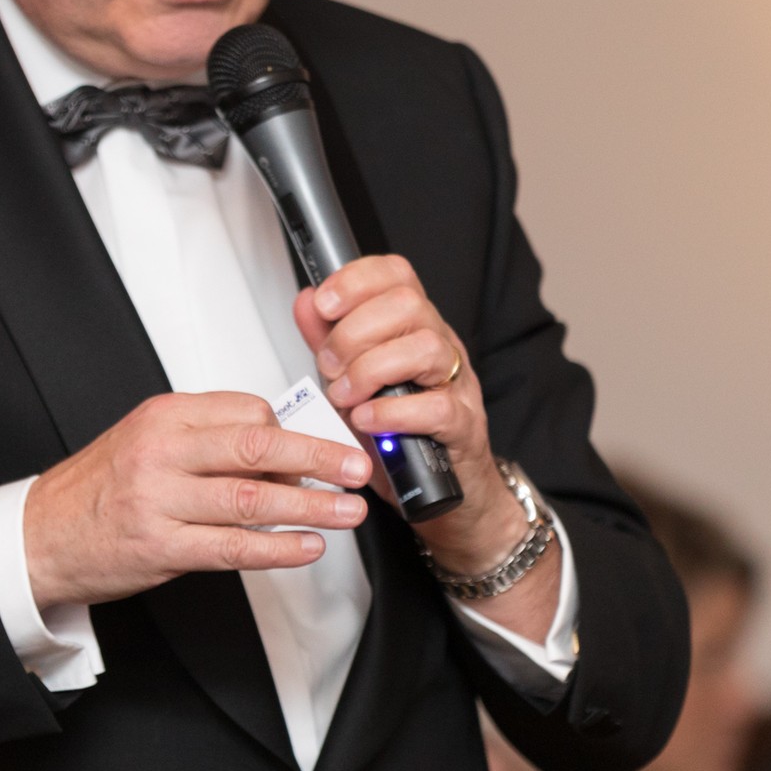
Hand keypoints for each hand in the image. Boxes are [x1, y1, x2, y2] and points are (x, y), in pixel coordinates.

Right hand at [25, 391, 374, 607]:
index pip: (246, 410)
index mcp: (164, 417)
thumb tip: (281, 449)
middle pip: (255, 445)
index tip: (324, 446)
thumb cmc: (100, 489)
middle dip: (317, 456)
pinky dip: (276, 547)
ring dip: (309, 504)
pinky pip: (231, 546)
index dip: (293, 430)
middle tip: (356, 467)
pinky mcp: (160, 547)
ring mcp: (159, 500)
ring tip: (348, 511)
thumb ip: (208, 441)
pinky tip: (308, 546)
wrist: (42, 535)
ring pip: (250, 497)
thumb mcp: (148, 442)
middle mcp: (161, 452)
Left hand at [297, 257, 530, 578]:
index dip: (356, 280)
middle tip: (329, 366)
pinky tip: (367, 420)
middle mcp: (440, 347)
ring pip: (425, 348)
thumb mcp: (355, 382)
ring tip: (345, 397)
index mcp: (414, 328)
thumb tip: (307, 302)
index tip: (324, 304)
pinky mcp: (463, 427)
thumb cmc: (402, 435)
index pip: (396, 275)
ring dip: (371, 370)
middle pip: (408, 304)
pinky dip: (392, 412)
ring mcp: (457, 385)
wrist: (447, 495)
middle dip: (354, 332)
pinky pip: (435, 408)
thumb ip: (330, 341)